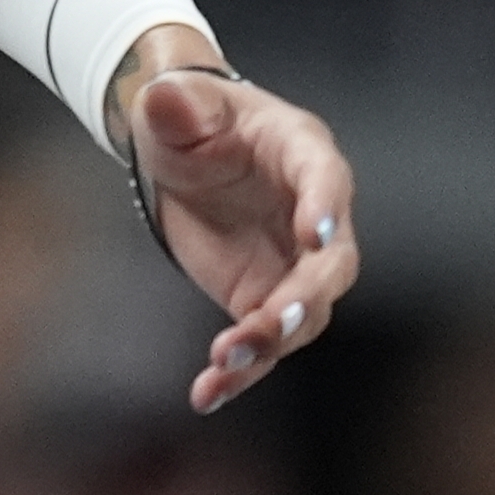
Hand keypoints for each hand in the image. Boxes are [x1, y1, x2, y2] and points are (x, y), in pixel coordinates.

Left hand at [113, 33, 359, 414]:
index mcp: (303, 153)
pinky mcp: (262, 296)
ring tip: (225, 365)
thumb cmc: (189, 116)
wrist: (178, 152)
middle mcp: (313, 217)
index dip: (325, 208)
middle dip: (305, 298)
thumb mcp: (176, 102)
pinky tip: (207, 394)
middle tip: (275, 322)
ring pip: (301, 317)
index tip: (313, 234)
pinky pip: (260, 340)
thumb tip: (166, 100)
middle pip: (327, 268)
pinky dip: (238, 370)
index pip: (326, 181)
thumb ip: (177, 104)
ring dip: (269, 344)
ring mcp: (293, 264)